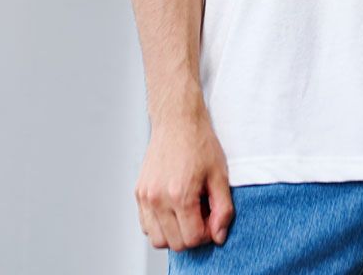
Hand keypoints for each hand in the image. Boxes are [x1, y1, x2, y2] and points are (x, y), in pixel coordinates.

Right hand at [135, 108, 234, 250]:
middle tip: (202, 214)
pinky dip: (160, 225)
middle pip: (175, 243)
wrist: (177, 119)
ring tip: (188, 212)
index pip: (193, 238)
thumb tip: (218, 235)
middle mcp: (158, 199)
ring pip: (157, 239)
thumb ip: (223, 208)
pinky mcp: (139, 192)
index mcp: (180, 194)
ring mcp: (145, 197)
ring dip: (175, 234)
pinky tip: (174, 208)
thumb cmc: (199, 142)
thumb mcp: (220, 174)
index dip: (208, 233)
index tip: (213, 217)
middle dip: (192, 235)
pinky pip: (146, 225)